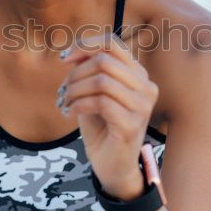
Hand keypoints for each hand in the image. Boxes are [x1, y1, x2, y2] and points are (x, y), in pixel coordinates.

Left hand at [57, 31, 157, 196]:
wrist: (112, 166)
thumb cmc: (102, 128)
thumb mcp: (93, 93)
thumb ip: (89, 71)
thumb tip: (73, 53)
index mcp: (138, 75)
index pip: (113, 44)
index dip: (85, 45)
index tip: (64, 59)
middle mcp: (146, 87)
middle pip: (104, 61)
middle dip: (76, 74)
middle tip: (64, 91)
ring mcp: (142, 106)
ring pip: (101, 81)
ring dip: (74, 91)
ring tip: (66, 103)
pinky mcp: (132, 125)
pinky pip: (100, 102)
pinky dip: (79, 105)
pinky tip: (70, 113)